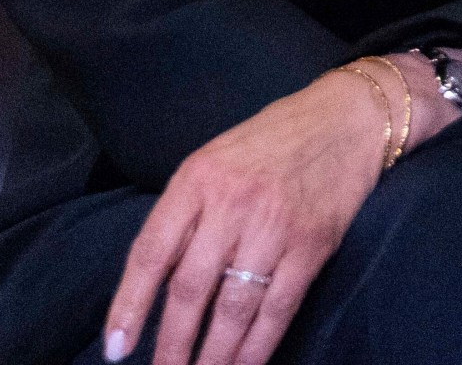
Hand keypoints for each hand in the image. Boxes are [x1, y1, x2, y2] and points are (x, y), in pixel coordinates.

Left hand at [103, 56, 448, 364]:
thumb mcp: (213, 160)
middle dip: (172, 344)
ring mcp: (273, 226)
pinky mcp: (311, 246)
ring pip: (233, 307)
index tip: (117, 348)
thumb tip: (157, 283)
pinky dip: (258, 347)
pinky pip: (278, 308)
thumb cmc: (270, 142)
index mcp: (196, 179)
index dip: (129, 305)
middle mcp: (231, 203)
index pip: (151, 252)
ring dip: (214, 355)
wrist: (345, 120)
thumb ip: (186, 214)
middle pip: (190, 288)